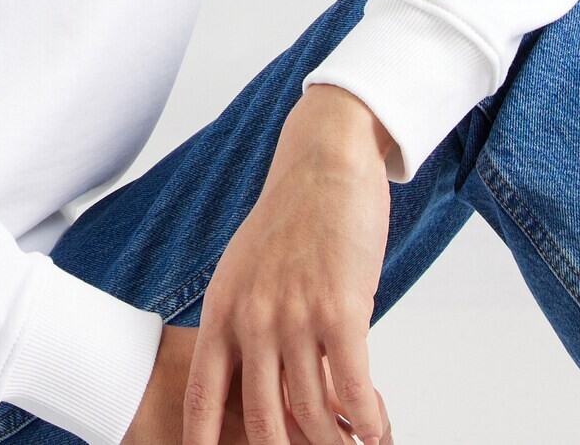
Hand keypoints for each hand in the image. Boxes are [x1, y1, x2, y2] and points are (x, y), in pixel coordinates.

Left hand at [180, 86, 393, 444]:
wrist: (324, 163)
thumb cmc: (293, 217)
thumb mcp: (249, 268)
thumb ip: (248, 322)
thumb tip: (265, 381)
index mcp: (223, 309)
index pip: (203, 396)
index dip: (203, 442)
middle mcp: (252, 317)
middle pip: (262, 424)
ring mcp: (294, 315)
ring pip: (314, 414)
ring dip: (337, 442)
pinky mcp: (340, 309)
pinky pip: (354, 392)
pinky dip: (368, 423)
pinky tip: (376, 432)